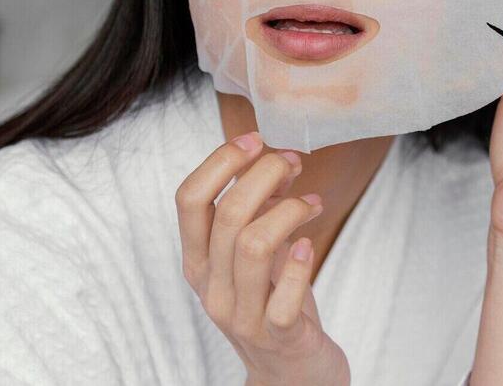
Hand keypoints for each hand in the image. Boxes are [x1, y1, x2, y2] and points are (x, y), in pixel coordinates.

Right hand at [175, 132, 350, 385]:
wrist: (291, 374)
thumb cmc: (274, 303)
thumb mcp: (256, 253)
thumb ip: (257, 209)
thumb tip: (271, 156)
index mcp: (199, 260)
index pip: (189, 199)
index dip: (221, 161)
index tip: (256, 140)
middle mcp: (212, 288)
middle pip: (229, 214)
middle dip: (266, 175)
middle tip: (294, 163)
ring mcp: (242, 316)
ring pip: (254, 246)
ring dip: (290, 211)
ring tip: (313, 203)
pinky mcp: (279, 338)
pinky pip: (283, 299)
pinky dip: (301, 265)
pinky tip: (310, 245)